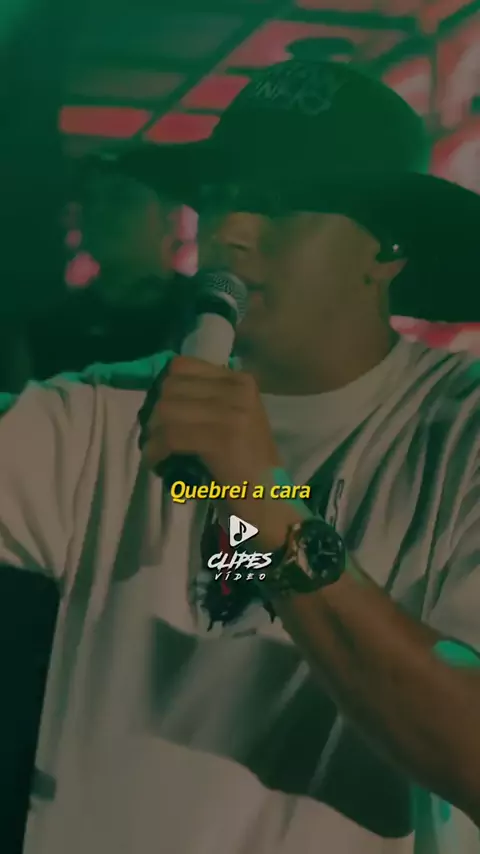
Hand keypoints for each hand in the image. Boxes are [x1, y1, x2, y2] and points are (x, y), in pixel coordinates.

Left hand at [142, 356, 278, 485]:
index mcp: (241, 381)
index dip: (164, 390)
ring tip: (156, 452)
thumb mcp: (233, 420)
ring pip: (167, 410)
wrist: (271, 499)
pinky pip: (172, 436)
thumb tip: (160, 394)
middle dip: (156, 414)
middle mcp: (239, 389)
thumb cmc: (247, 464)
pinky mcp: (223, 438)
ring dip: (154, 434)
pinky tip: (158, 463)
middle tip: (155, 437)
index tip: (162, 415)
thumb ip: (206, 401)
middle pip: (171, 387)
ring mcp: (233, 412)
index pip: (183, 366)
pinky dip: (157, 450)